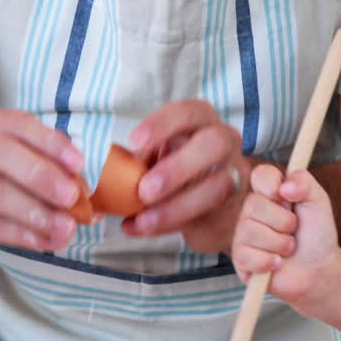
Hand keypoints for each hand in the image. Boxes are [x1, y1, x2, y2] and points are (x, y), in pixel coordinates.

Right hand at [0, 109, 83, 274]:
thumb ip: (34, 166)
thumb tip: (83, 183)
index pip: (15, 124)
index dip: (49, 142)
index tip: (79, 163)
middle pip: (1, 153)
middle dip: (42, 174)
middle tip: (73, 196)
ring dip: (36, 211)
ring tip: (66, 228)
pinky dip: (20, 234)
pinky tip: (44, 242)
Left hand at [123, 100, 248, 251]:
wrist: (211, 208)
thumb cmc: (176, 172)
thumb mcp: (157, 159)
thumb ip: (139, 163)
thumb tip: (105, 177)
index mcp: (201, 122)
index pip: (189, 111)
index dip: (163, 124)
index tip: (134, 142)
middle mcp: (224, 142)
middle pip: (214, 144)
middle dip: (177, 167)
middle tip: (144, 191)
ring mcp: (235, 174)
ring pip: (218, 186)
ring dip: (176, 206)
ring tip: (142, 221)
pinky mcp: (233, 206)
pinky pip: (209, 215)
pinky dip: (171, 225)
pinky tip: (142, 229)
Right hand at [230, 165, 340, 309]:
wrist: (319, 269)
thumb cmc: (316, 235)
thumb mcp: (318, 202)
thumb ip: (305, 183)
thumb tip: (285, 186)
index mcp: (269, 193)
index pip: (260, 175)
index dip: (272, 185)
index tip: (287, 197)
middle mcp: (252, 212)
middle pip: (253, 205)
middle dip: (283, 222)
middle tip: (293, 231)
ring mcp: (243, 236)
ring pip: (249, 231)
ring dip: (279, 244)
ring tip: (288, 249)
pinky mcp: (241, 260)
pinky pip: (245, 255)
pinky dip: (268, 262)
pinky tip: (277, 263)